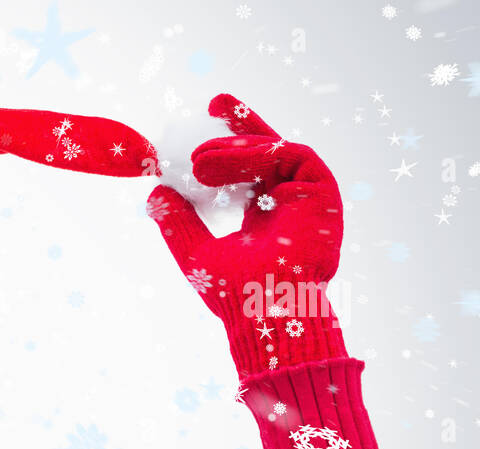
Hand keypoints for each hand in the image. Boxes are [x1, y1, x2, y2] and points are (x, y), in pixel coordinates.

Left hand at [146, 94, 348, 377]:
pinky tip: (224, 163)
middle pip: (268, 150)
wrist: (263, 311)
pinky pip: (292, 156)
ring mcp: (307, 198)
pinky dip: (258, 153)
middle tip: (214, 105)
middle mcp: (288, 204)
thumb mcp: (194, 251)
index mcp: (263, 217)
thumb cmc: (233, 293)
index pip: (247, 169)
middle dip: (242, 123)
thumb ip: (177, 221)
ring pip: (275, 152)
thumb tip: (155, 192)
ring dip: (236, 147)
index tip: (209, 113)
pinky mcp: (324, 192)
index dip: (231, 139)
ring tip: (199, 161)